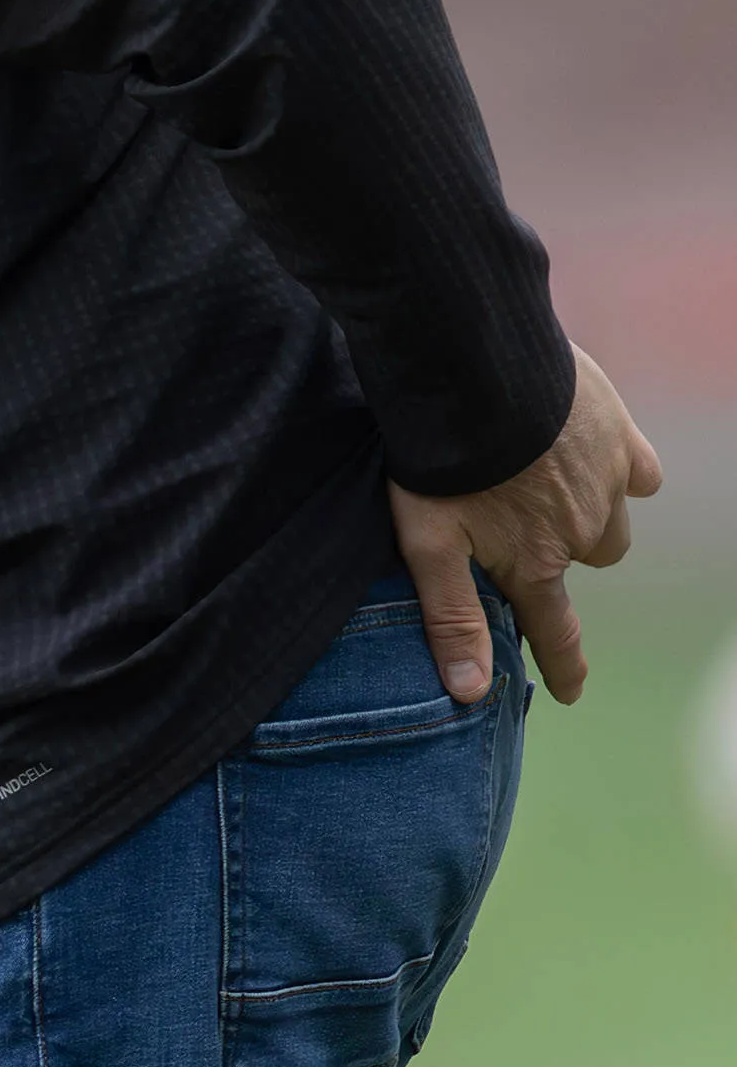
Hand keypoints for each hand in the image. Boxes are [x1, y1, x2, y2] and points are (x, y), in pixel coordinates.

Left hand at [389, 344, 662, 704]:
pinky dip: (617, 468)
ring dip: (587, 511)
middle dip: (563, 553)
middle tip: (522, 522)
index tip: (571, 692)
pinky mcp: (620, 436)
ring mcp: (608, 483)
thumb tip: (471, 692)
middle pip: (589, 561)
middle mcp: (583, 530)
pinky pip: (639, 470)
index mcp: (535, 561)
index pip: (554, 629)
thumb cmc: (439, 461)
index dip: (564, 665)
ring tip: (540, 480)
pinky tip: (586, 451)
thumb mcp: (428, 546)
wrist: (473, 374)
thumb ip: (452, 617)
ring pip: (612, 518)